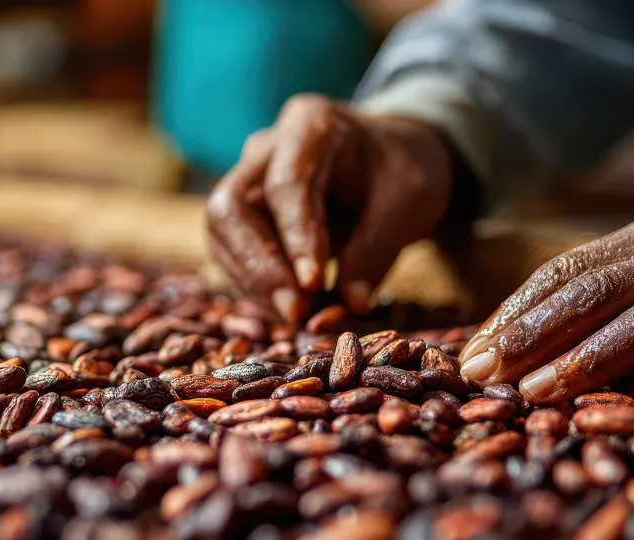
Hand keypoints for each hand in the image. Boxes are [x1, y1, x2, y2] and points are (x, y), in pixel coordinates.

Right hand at [206, 95, 452, 321]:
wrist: (393, 159)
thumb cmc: (404, 171)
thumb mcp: (411, 204)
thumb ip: (378, 251)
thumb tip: (350, 306)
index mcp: (311, 127)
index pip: (287, 184)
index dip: (296, 239)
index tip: (313, 286)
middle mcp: (267, 149)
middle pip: (230, 207)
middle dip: (259, 268)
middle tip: (297, 313)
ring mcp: (249, 180)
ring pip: (223, 236)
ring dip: (256, 286)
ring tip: (301, 319)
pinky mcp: (247, 215)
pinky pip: (234, 255)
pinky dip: (260, 289)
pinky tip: (296, 312)